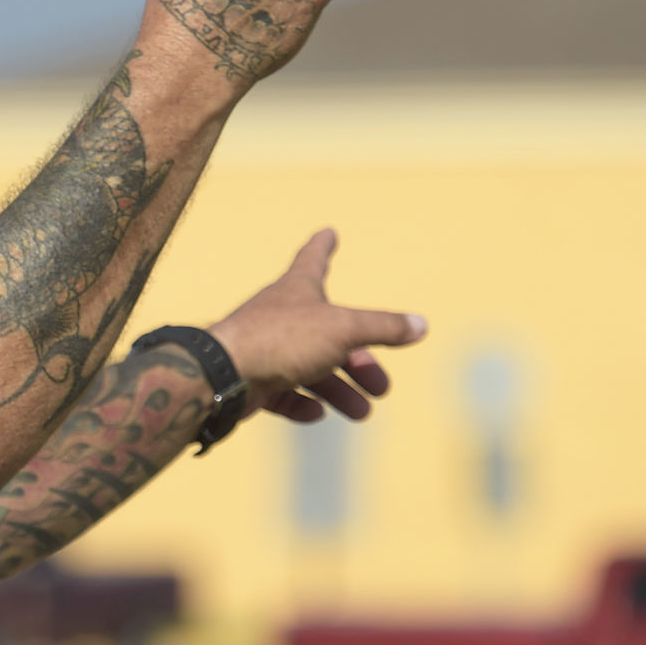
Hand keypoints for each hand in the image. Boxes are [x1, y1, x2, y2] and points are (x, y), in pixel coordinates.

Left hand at [208, 229, 424, 422]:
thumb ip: (382, 328)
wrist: (224, 375)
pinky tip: (317, 413)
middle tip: (381, 386)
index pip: (313, 260)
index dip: (323, 246)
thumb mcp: (342, 329)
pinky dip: (302, 403)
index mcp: (297, 290)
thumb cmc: (281, 339)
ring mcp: (264, 350)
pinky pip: (281, 393)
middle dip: (357, 361)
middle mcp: (280, 316)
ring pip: (308, 369)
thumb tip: (421, 325)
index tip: (328, 231)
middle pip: (327, 335)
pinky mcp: (252, 381)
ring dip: (338, 390)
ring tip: (361, 411)